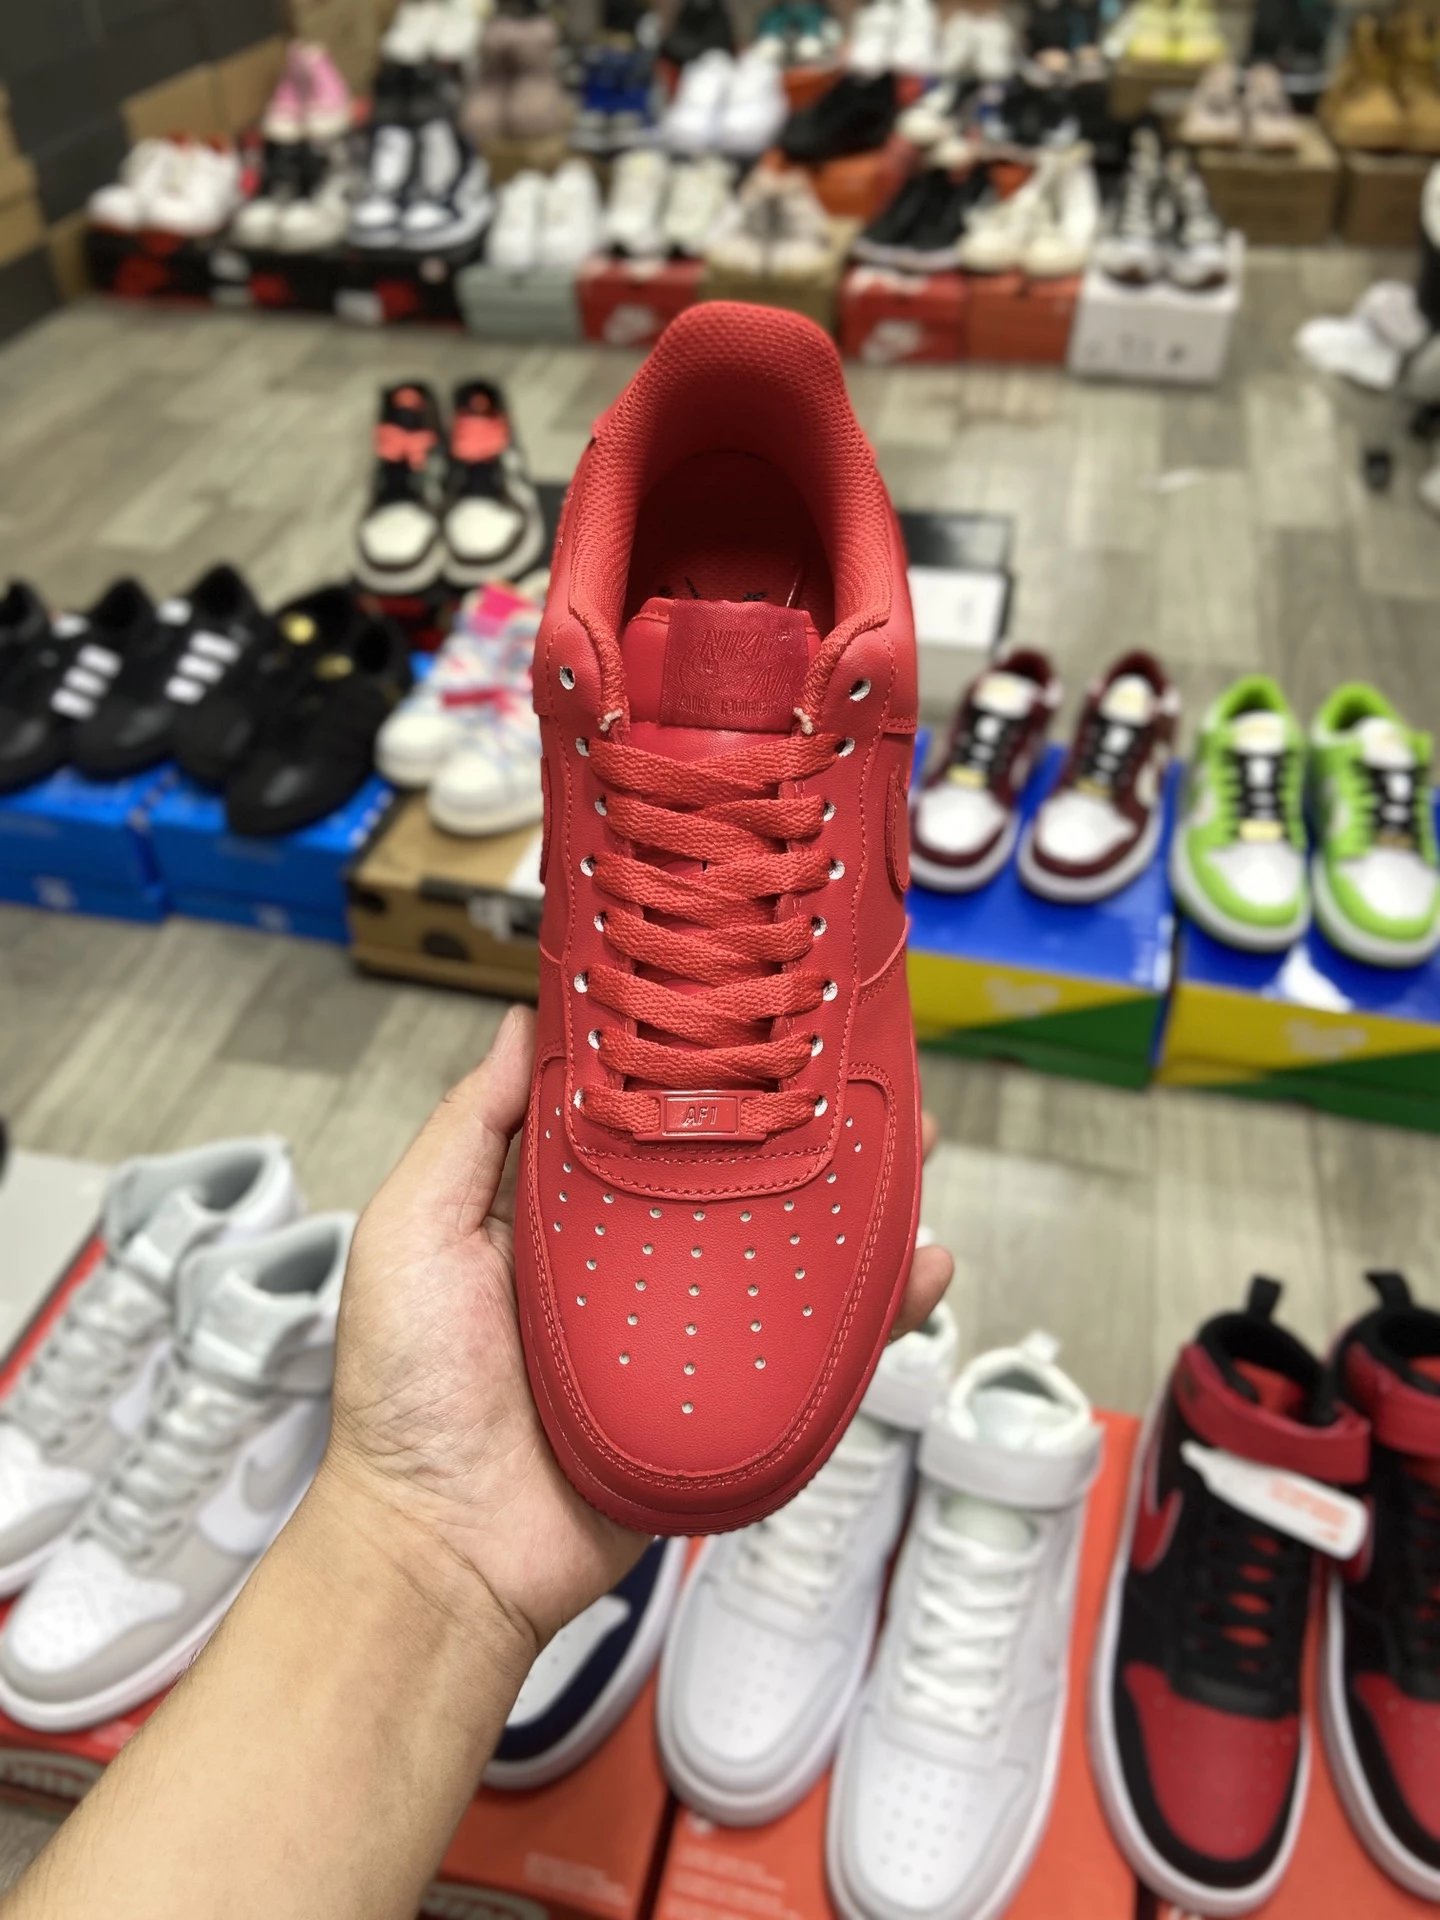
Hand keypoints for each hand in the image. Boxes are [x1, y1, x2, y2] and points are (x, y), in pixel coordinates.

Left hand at [319, 1006, 953, 1663]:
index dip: (703, 1069)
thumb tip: (524, 1021)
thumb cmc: (407, 1395)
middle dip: (805, 1126)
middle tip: (863, 1075)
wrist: (446, 1550)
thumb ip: (466, 1130)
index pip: (648, 1118)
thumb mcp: (414, 1233)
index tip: (754, 1016)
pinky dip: (877, 1313)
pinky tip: (918, 1269)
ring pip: (792, 1251)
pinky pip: (816, 1350)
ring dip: (859, 1202)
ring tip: (911, 1149)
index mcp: (562, 1211)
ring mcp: (688, 1331)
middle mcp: (633, 1262)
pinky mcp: (728, 1399)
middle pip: (739, 1176)